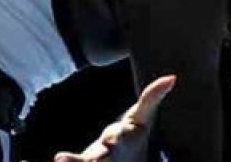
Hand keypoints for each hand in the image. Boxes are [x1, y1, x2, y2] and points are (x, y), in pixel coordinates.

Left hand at [52, 75, 175, 161]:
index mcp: (127, 138)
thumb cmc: (133, 137)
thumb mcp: (143, 117)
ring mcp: (100, 158)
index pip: (124, 136)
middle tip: (93, 159)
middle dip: (100, 156)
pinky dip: (68, 160)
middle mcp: (113, 152)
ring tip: (62, 159)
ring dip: (79, 161)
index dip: (118, 136)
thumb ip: (153, 96)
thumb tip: (172, 77)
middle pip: (106, 155)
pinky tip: (58, 158)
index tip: (110, 138)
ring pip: (90, 160)